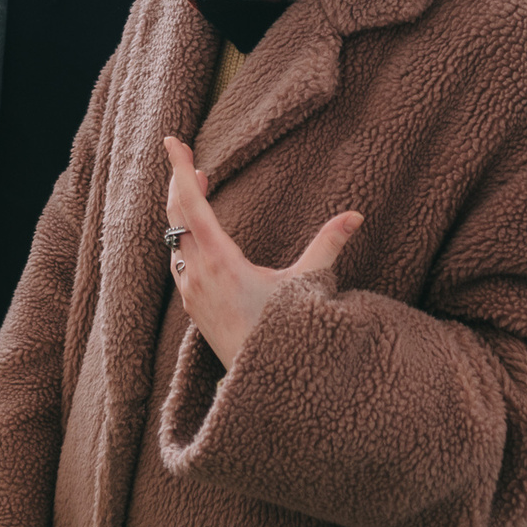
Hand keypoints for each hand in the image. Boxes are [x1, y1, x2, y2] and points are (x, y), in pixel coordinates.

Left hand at [164, 137, 360, 367]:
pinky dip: (183, 236)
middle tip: (190, 159)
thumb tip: (355, 215)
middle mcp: (197, 274)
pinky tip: (197, 234)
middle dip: (180, 183)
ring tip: (198, 187)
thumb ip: (328, 246)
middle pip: (174, 216)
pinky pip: (177, 261)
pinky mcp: (192, 306)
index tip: (171, 141)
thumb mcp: (309, 287)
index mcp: (221, 262)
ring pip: (173, 239)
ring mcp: (191, 292)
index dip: (180, 169)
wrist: (265, 385)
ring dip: (181, 211)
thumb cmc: (285, 335)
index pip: (190, 204)